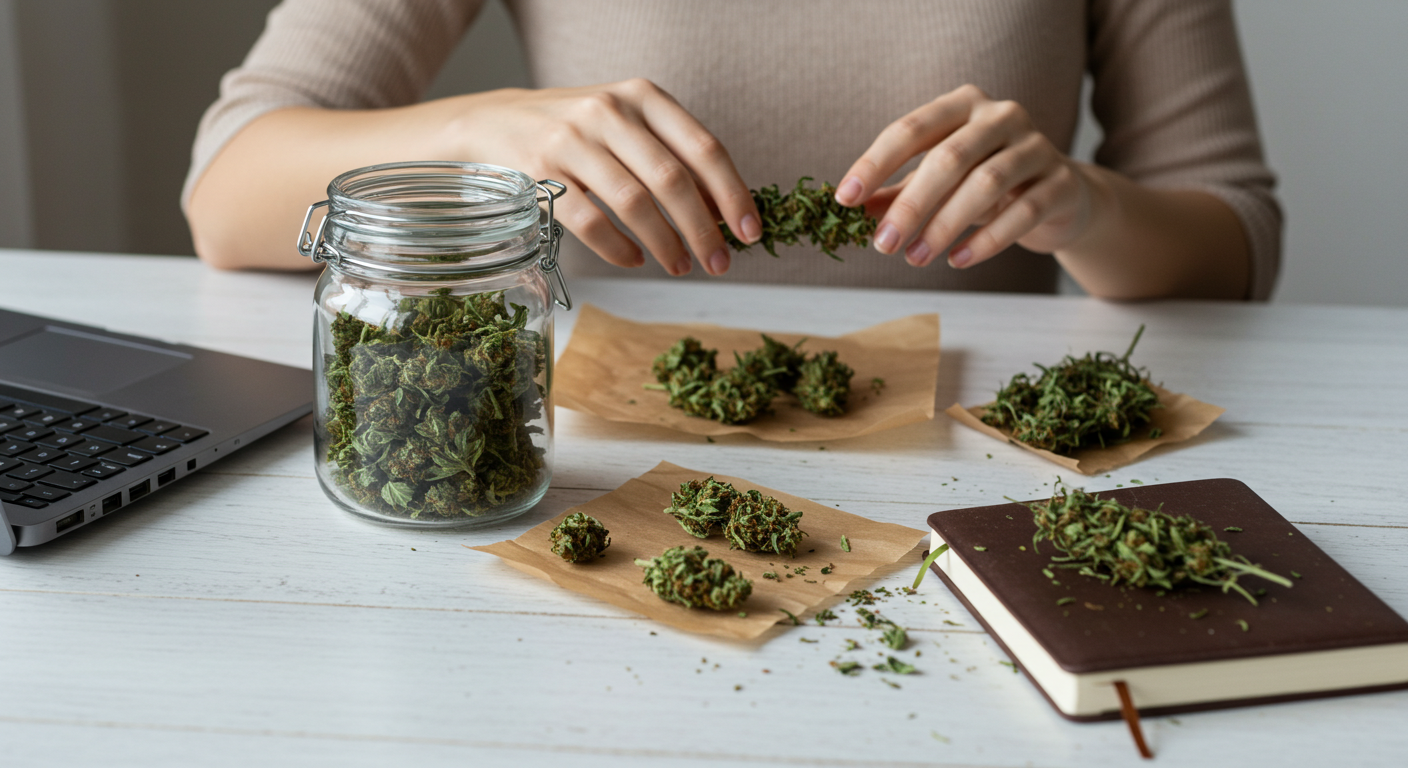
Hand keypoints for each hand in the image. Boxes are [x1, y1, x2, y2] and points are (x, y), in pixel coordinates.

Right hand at [450, 79, 761, 275]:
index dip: (733, 194)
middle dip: (703, 229)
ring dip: (664, 243)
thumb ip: (673, 159)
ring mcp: (571, 140)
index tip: (751, 232)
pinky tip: (633, 260)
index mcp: (643, 96)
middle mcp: (609, 111)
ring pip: (632, 202)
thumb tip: (724, 212)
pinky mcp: (539, 173)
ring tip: (680, 267)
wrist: (495, 121)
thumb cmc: (580, 131)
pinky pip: (589, 221)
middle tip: (720, 263)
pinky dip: (618, 249)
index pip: (703, 148)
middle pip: (672, 179)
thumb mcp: (629, 128)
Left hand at [835, 85, 1094, 268]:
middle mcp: (1001, 116)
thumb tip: (850, 213)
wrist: (1058, 196)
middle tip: (883, 245)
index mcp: (962, 105)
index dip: (875, 163)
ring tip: (915, 258)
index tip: (845, 199)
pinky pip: (1023, 212)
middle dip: (911, 205)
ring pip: (988, 183)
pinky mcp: (1062, 183)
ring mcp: (1037, 146)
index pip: (911, 128)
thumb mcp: (936, 184)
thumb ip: (896, 193)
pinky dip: (987, 240)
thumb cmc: (984, 185)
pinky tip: (958, 260)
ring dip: (945, 225)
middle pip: (949, 157)